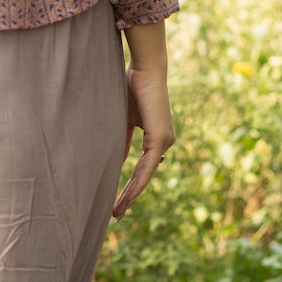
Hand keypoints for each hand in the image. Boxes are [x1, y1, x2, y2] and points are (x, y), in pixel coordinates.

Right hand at [112, 32, 174, 219]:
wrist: (145, 67)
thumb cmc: (132, 86)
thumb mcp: (124, 119)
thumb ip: (122, 140)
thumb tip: (116, 161)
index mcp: (157, 137)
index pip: (141, 168)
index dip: (129, 186)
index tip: (118, 202)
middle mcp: (165, 142)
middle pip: (143, 176)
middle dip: (128, 196)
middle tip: (115, 215)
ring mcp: (165, 142)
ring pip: (145, 175)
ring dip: (130, 195)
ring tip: (117, 211)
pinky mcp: (161, 139)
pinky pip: (147, 167)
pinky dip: (136, 183)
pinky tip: (126, 197)